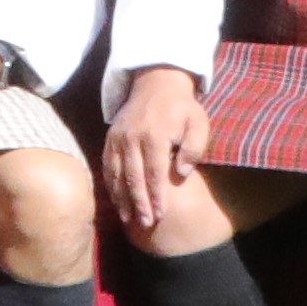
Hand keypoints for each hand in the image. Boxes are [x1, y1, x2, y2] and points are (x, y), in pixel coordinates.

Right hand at [101, 68, 211, 236]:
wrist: (156, 82)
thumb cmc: (182, 107)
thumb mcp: (198, 123)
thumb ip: (193, 148)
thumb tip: (181, 173)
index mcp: (155, 136)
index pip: (155, 173)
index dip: (157, 196)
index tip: (160, 215)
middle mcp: (132, 138)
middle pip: (133, 177)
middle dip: (139, 202)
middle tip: (145, 223)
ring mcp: (118, 138)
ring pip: (117, 173)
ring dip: (122, 198)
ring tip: (129, 218)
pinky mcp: (110, 138)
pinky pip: (107, 165)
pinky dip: (111, 184)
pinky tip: (116, 200)